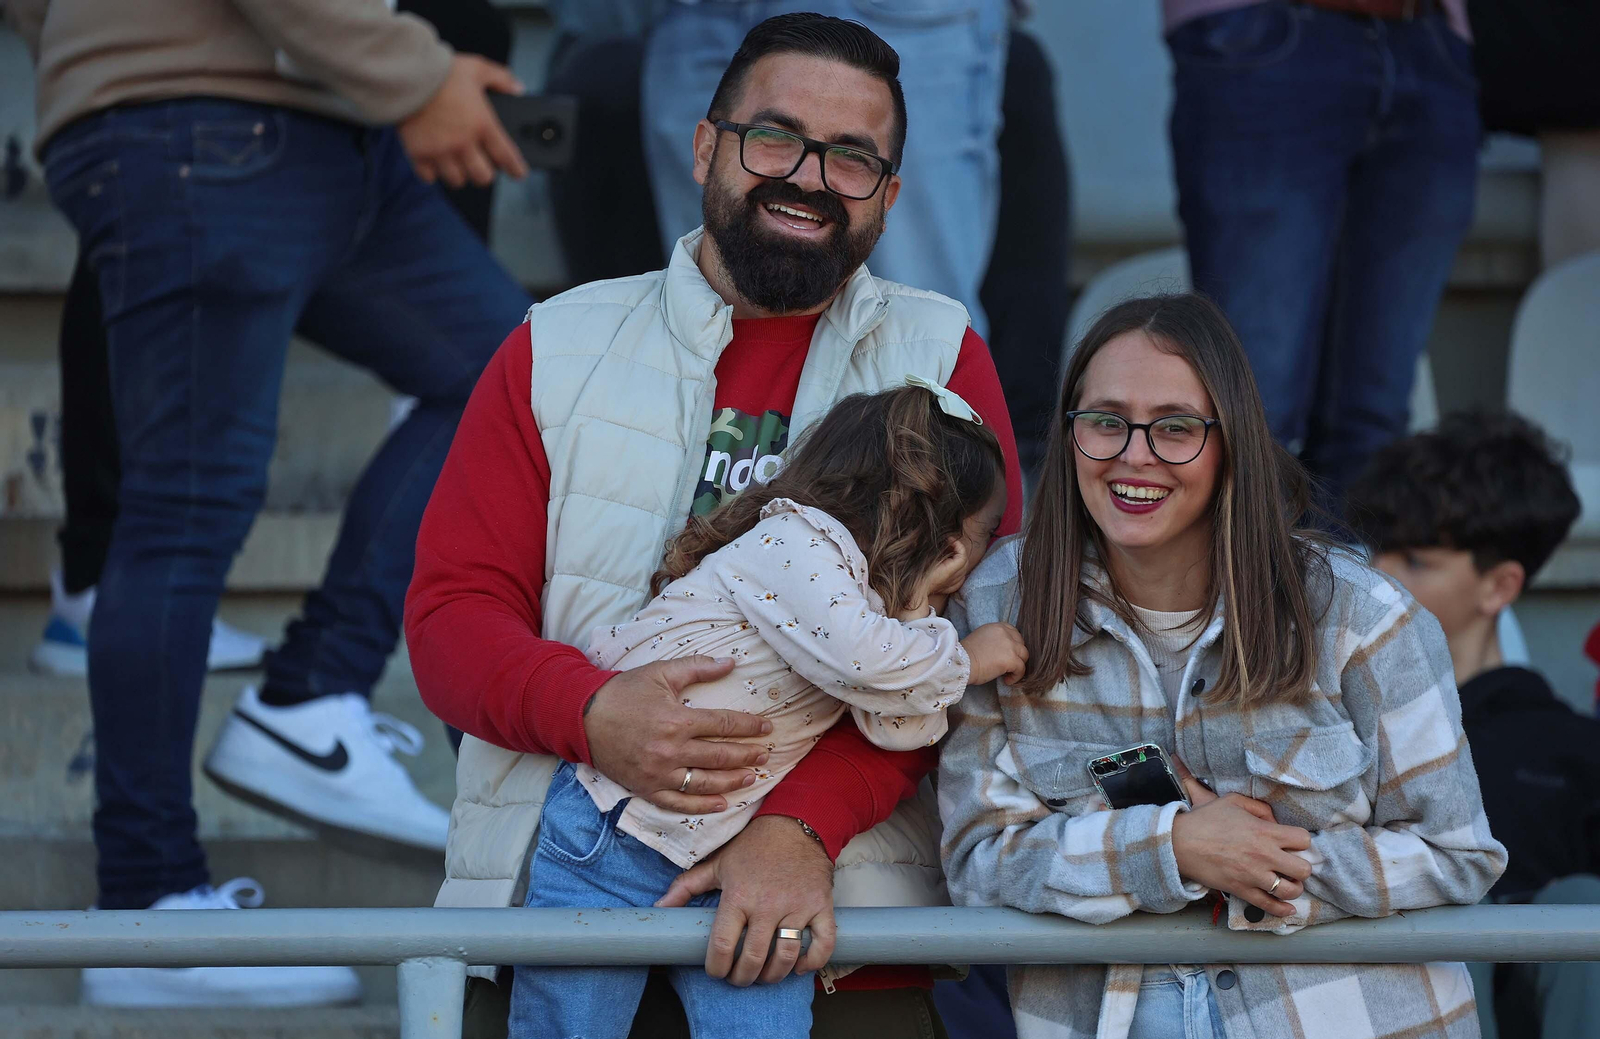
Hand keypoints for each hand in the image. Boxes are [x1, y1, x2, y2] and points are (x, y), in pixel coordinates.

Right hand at [398, 54, 528, 186]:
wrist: (405, 73)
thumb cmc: (443, 71)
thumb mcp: (477, 68)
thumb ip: (501, 78)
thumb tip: (519, 89)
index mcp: (482, 125)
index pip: (506, 157)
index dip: (516, 169)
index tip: (519, 173)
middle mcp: (463, 143)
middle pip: (483, 177)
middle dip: (485, 173)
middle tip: (481, 164)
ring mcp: (440, 151)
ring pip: (457, 180)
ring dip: (460, 174)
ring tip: (457, 163)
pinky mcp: (418, 154)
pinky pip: (429, 177)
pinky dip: (433, 173)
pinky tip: (435, 162)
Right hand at [584, 656, 772, 814]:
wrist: (583, 718)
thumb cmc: (624, 692)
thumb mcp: (660, 672)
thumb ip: (697, 667)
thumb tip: (731, 663)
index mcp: (677, 720)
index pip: (724, 725)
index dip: (749, 727)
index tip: (766, 728)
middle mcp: (671, 751)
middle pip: (720, 757)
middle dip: (747, 755)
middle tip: (765, 754)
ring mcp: (659, 774)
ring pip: (705, 783)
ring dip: (733, 781)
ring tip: (753, 777)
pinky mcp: (646, 789)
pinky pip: (679, 803)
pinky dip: (702, 806)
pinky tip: (722, 804)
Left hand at [655, 815, 836, 984]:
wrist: (796, 822)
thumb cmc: (754, 845)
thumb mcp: (718, 863)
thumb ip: (687, 886)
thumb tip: (660, 908)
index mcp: (738, 895)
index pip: (722, 944)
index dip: (716, 967)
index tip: (716, 971)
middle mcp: (767, 904)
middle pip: (753, 958)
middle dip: (742, 977)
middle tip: (739, 978)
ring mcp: (797, 906)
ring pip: (786, 956)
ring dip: (773, 975)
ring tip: (764, 976)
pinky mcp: (820, 906)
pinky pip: (823, 942)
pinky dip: (813, 961)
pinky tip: (799, 967)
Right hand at [961, 622, 1027, 684]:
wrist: (961, 663)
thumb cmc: (965, 654)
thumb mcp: (981, 638)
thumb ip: (993, 640)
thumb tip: (1001, 650)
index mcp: (997, 627)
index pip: (1013, 632)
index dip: (1013, 643)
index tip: (1008, 652)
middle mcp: (1006, 633)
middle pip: (1021, 643)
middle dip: (1017, 653)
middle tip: (1009, 664)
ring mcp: (1010, 646)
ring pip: (1024, 655)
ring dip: (1018, 664)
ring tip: (1008, 673)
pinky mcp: (1012, 659)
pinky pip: (1021, 669)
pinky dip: (1016, 676)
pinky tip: (1006, 681)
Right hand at [1170, 759, 1312, 916]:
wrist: (1178, 842)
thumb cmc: (1205, 820)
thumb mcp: (1233, 801)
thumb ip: (1259, 808)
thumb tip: (1275, 821)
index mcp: (1265, 832)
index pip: (1303, 840)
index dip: (1301, 841)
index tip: (1293, 843)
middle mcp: (1264, 855)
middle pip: (1304, 869)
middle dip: (1301, 867)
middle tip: (1292, 865)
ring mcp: (1254, 876)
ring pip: (1291, 891)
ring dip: (1293, 888)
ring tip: (1286, 883)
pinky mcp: (1242, 890)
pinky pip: (1270, 906)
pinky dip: (1282, 910)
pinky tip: (1288, 909)